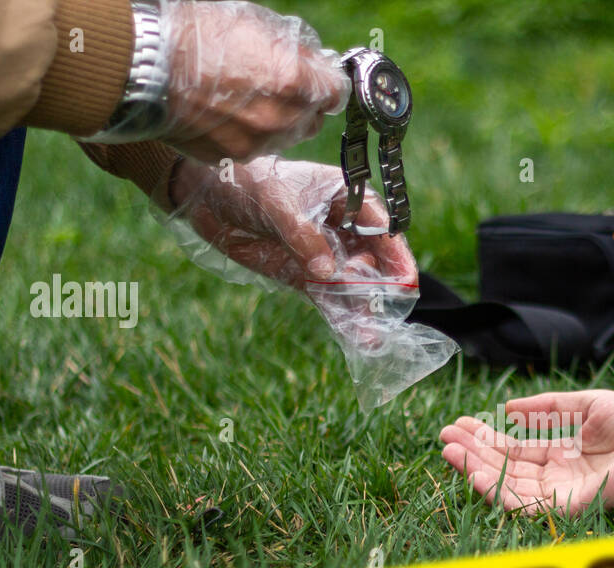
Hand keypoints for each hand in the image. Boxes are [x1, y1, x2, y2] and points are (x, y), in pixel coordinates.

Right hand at [159, 0, 349, 162]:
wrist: (143, 65)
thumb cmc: (196, 34)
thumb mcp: (253, 25)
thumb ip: (292, 50)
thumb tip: (312, 62)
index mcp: (294, 83)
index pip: (336, 92)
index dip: (325, 81)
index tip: (315, 75)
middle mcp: (281, 120)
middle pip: (313, 120)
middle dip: (303, 104)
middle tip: (278, 85)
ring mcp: (256, 143)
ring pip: (284, 137)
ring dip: (276, 122)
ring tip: (245, 99)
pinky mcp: (229, 157)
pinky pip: (252, 148)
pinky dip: (246, 134)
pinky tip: (222, 113)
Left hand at [170, 155, 417, 314]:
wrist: (207, 196)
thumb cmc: (247, 183)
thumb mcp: (277, 204)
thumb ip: (303, 236)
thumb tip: (328, 271)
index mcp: (345, 197)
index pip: (381, 226)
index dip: (395, 253)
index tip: (405, 279)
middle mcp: (343, 227)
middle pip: (374, 261)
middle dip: (383, 287)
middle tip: (389, 313)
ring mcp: (325, 255)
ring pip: (353, 285)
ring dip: (364, 310)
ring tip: (374, 337)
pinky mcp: (305, 276)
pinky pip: (329, 299)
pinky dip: (342, 318)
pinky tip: (356, 338)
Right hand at [440, 390, 613, 514]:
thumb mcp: (582, 405)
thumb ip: (545, 409)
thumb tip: (507, 409)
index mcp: (561, 453)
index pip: (514, 450)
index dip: (485, 438)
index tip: (459, 425)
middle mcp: (557, 476)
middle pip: (505, 467)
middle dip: (473, 453)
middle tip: (444, 437)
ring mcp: (561, 493)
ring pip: (508, 485)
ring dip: (477, 469)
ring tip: (450, 451)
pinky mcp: (568, 506)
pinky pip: (525, 503)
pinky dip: (497, 489)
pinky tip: (476, 472)